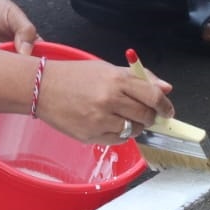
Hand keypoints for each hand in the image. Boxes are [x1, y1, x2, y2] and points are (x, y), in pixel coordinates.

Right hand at [35, 60, 173, 144]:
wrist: (41, 87)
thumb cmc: (74, 76)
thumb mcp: (107, 69)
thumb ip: (139, 78)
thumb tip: (166, 88)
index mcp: (116, 80)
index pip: (153, 96)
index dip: (165, 106)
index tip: (167, 111)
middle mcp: (109, 100)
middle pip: (146, 116)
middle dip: (149, 116)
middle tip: (143, 113)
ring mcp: (99, 120)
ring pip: (133, 131)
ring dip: (134, 126)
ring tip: (120, 117)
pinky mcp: (90, 135)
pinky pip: (117, 141)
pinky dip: (118, 134)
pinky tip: (107, 123)